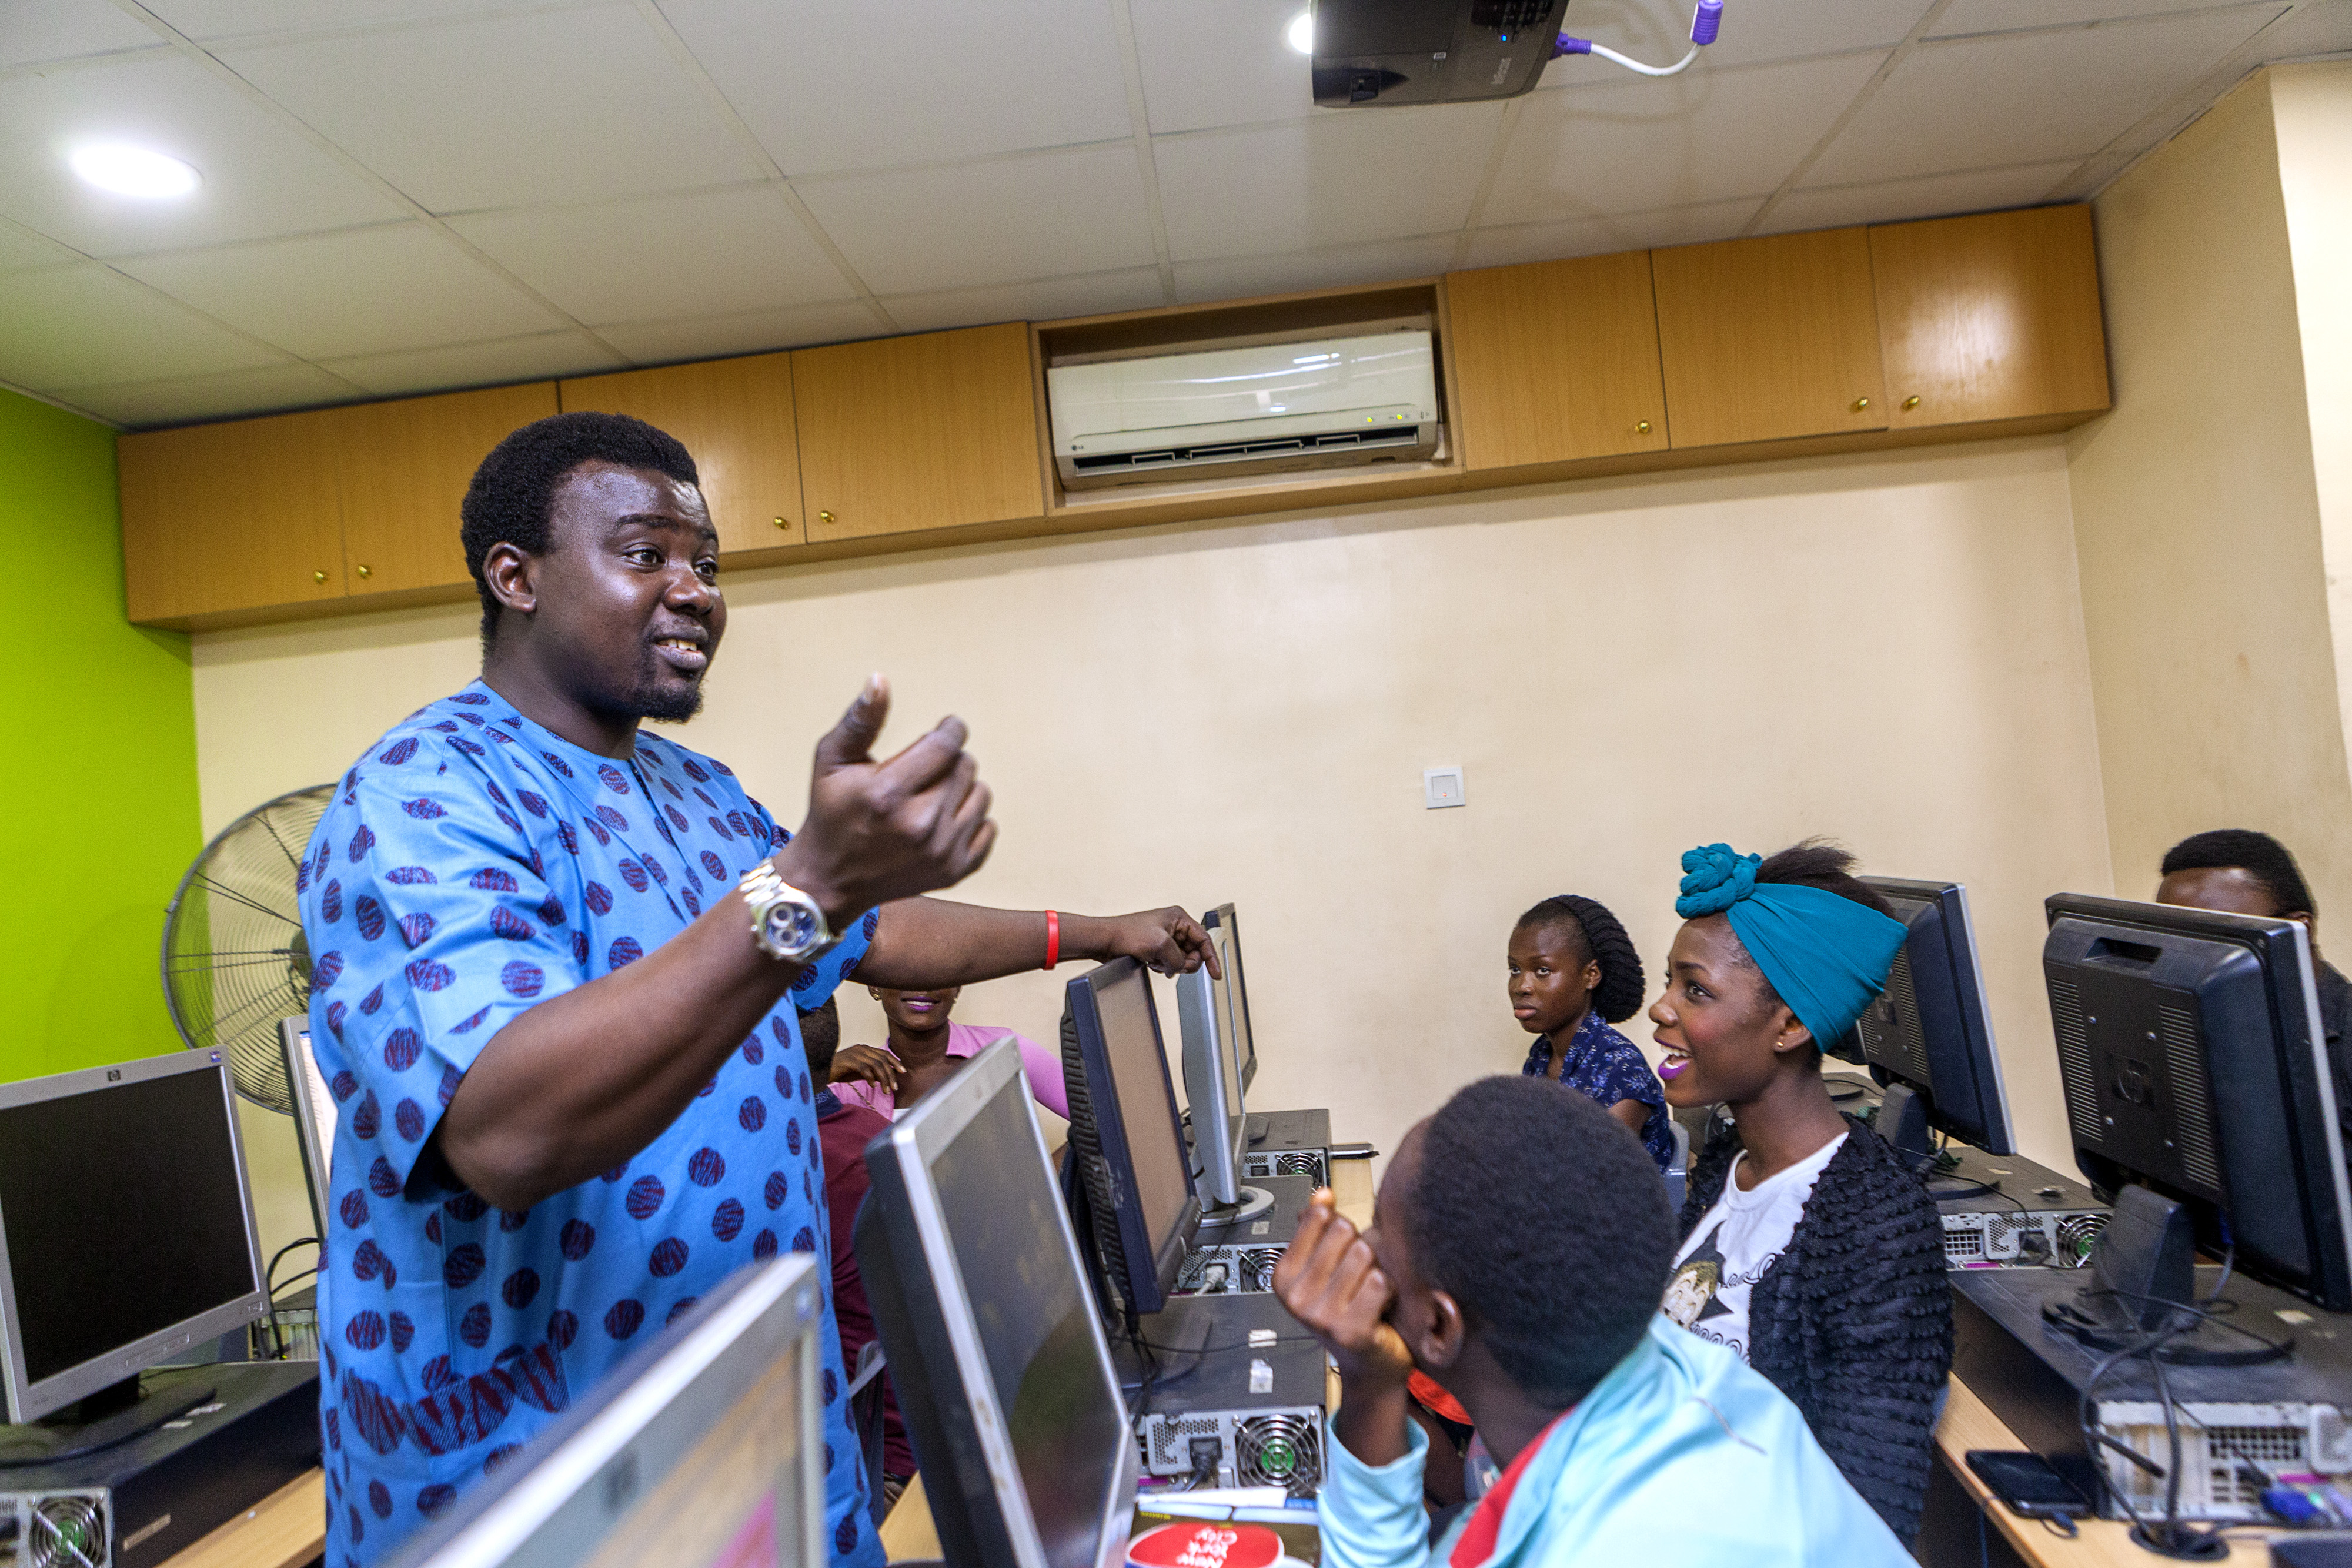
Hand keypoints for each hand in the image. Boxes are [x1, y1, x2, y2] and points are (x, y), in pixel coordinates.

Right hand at [775, 677, 996, 930]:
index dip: (950, 729)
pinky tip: (941, 821)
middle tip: (923, 771)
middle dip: (948, 759)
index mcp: (888, 793)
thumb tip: (880, 679)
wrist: (830, 880)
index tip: (945, 729)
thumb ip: (860, 720)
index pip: (946, 743)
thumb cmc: (830, 812)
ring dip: (961, 788)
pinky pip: (988, 827)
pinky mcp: (955, 871)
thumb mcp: (832, 761)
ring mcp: (941, 852)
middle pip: (965, 765)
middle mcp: (919, 825)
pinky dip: (970, 819)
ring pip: (981, 793)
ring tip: (930, 795)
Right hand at [829, 1044, 903, 1093]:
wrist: (823, 1070)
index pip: (884, 1053)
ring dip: (883, 1079)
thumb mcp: (859, 1072)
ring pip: (876, 1064)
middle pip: (882, 1059)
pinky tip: (872, 1086)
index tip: (903, 1071)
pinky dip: (870, 1078)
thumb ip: (872, 1073)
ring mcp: (855, 1053)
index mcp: (865, 1049)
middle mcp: (861, 1048)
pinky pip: (864, 1069)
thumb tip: (885, 1079)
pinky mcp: (849, 1061)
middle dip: (891, 1074)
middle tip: (895, 1087)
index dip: (895, 1062)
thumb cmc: (841, 1071)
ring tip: (886, 1090)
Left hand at [1094, 907, 1220, 978]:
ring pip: (1181, 959)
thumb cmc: (1127, 934)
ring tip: (1155, 961)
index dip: (1211, 958)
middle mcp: (1173, 926)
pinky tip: (1150, 963)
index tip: (1216, 974)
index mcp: (1178, 917)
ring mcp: (1164, 937)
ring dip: (1170, 965)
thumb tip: (1181, 967)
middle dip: (1184, 962)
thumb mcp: (1161, 945)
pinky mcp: (1155, 948)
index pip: (1204, 939)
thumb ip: (1179, 959)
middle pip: (1193, 952)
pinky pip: (1169, 962)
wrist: (1104, 940)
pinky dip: (1162, 966)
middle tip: (1172, 965)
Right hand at [1272, 1191, 1411, 1387]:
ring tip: (1370, 1292)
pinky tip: (1381, 1306)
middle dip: (1361, 1248)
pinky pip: (1380, 1282)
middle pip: (1345, 1232)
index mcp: (1284, 1275)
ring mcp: (1322, 1316)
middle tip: (1359, 1276)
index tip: (1339, 1252)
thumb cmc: (1348, 1313)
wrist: (1370, 1366)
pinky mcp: (1351, 1331)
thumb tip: (1323, 1194)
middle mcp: (1297, 1297)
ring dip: (1377, 1269)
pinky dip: (1390, 1290)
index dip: (1340, 1229)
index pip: (1320, 1217)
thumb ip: (1319, 1228)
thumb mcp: (1324, 1268)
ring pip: (1365, 1254)